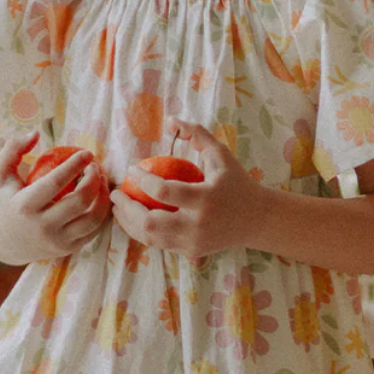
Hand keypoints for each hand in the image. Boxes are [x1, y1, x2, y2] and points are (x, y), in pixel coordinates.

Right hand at [0, 132, 110, 261]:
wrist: (1, 240)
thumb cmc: (3, 200)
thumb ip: (12, 149)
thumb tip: (35, 133)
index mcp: (25, 206)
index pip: (55, 182)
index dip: (75, 165)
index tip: (87, 153)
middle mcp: (42, 227)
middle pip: (80, 201)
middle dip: (94, 180)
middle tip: (95, 167)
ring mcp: (57, 242)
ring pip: (93, 220)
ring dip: (103, 197)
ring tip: (101, 180)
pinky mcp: (68, 249)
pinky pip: (94, 231)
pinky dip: (102, 213)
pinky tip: (100, 197)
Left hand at [109, 118, 261, 257]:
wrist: (258, 220)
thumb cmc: (237, 182)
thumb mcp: (221, 154)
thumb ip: (197, 134)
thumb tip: (170, 121)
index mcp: (206, 199)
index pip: (164, 192)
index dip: (142, 180)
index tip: (131, 169)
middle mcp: (198, 225)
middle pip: (150, 223)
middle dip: (126, 208)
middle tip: (115, 193)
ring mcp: (193, 242)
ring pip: (149, 238)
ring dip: (128, 222)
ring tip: (118, 206)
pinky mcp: (190, 252)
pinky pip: (158, 244)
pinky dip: (141, 232)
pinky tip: (133, 218)